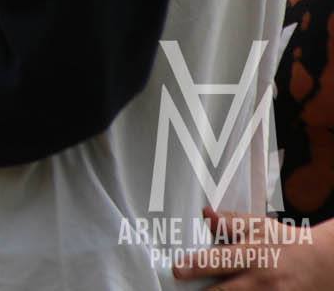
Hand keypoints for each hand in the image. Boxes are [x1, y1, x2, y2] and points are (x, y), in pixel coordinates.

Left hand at [174, 209, 333, 285]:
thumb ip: (231, 222)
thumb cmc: (286, 242)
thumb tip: (206, 213)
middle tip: (181, 287)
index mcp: (252, 255)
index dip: (196, 266)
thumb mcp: (260, 226)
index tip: (177, 269)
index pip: (219, 261)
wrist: (322, 264)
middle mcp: (260, 280)